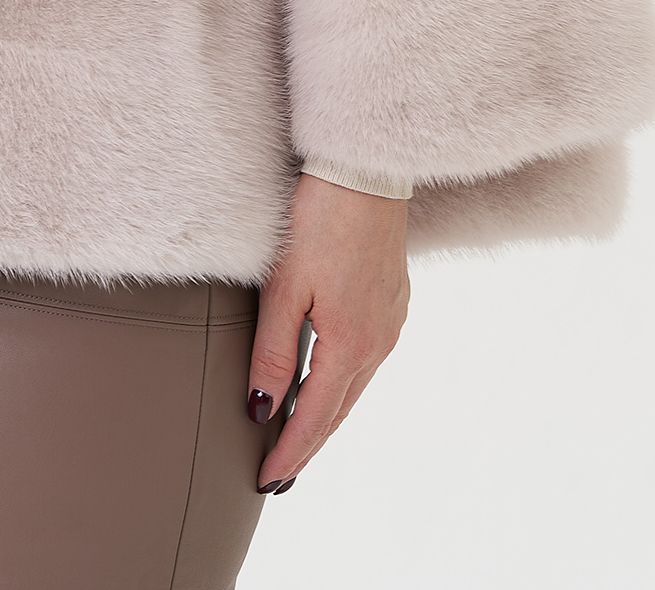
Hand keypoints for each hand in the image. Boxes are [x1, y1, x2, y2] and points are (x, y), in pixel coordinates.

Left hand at [249, 173, 408, 492]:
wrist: (364, 171)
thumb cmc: (319, 220)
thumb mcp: (284, 287)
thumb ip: (273, 352)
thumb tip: (261, 410)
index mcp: (351, 345)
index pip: (315, 419)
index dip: (290, 455)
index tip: (267, 482)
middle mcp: (378, 342)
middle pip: (338, 410)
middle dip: (308, 444)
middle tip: (280, 474)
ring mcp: (390, 322)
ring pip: (354, 386)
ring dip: (326, 414)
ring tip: (298, 436)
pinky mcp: (393, 301)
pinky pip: (366, 359)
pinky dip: (342, 381)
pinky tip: (327, 381)